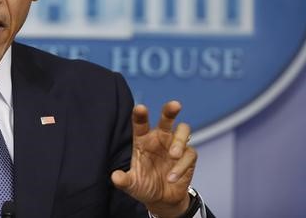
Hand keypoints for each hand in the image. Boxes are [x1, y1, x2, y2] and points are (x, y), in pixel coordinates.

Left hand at [110, 101, 196, 217]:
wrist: (162, 200)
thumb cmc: (144, 185)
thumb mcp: (132, 185)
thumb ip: (124, 181)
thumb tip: (115, 177)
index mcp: (143, 140)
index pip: (141, 124)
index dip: (140, 115)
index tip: (140, 108)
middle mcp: (159, 138)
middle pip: (167, 118)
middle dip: (170, 110)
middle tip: (175, 105)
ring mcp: (175, 145)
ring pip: (184, 130)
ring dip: (180, 141)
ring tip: (173, 155)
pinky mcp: (188, 156)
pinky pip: (190, 153)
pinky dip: (182, 165)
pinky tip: (172, 177)